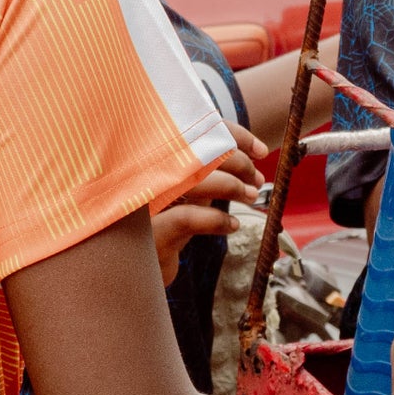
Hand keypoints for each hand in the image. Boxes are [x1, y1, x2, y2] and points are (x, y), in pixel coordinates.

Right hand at [151, 122, 266, 284]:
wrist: (133, 266)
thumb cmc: (162, 223)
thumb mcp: (185, 190)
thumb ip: (207, 170)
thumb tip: (249, 156)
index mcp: (154, 154)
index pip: (197, 129)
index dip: (234, 134)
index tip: (259, 150)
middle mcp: (144, 170)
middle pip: (199, 150)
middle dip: (238, 162)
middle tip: (256, 179)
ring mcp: (145, 199)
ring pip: (196, 179)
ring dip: (232, 187)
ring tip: (249, 197)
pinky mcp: (150, 232)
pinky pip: (189, 218)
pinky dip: (217, 219)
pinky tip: (231, 225)